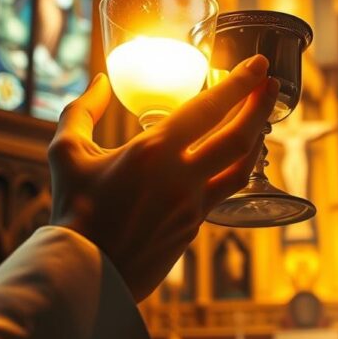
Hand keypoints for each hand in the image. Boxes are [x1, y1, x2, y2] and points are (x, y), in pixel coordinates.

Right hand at [48, 55, 277, 300]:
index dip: (239, 83)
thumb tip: (101, 82)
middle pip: (238, 136)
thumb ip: (82, 111)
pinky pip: (225, 192)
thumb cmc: (72, 211)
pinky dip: (235, 169)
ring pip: (241, 168)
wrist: (83, 274)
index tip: (259, 64)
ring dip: (256, 139)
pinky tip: (235, 160)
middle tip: (271, 84)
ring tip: (260, 121)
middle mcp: (181, 177)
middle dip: (260, 106)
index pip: (208, 108)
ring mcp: (193, 205)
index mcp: (152, 152)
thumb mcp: (66, 154)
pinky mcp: (194, 228)